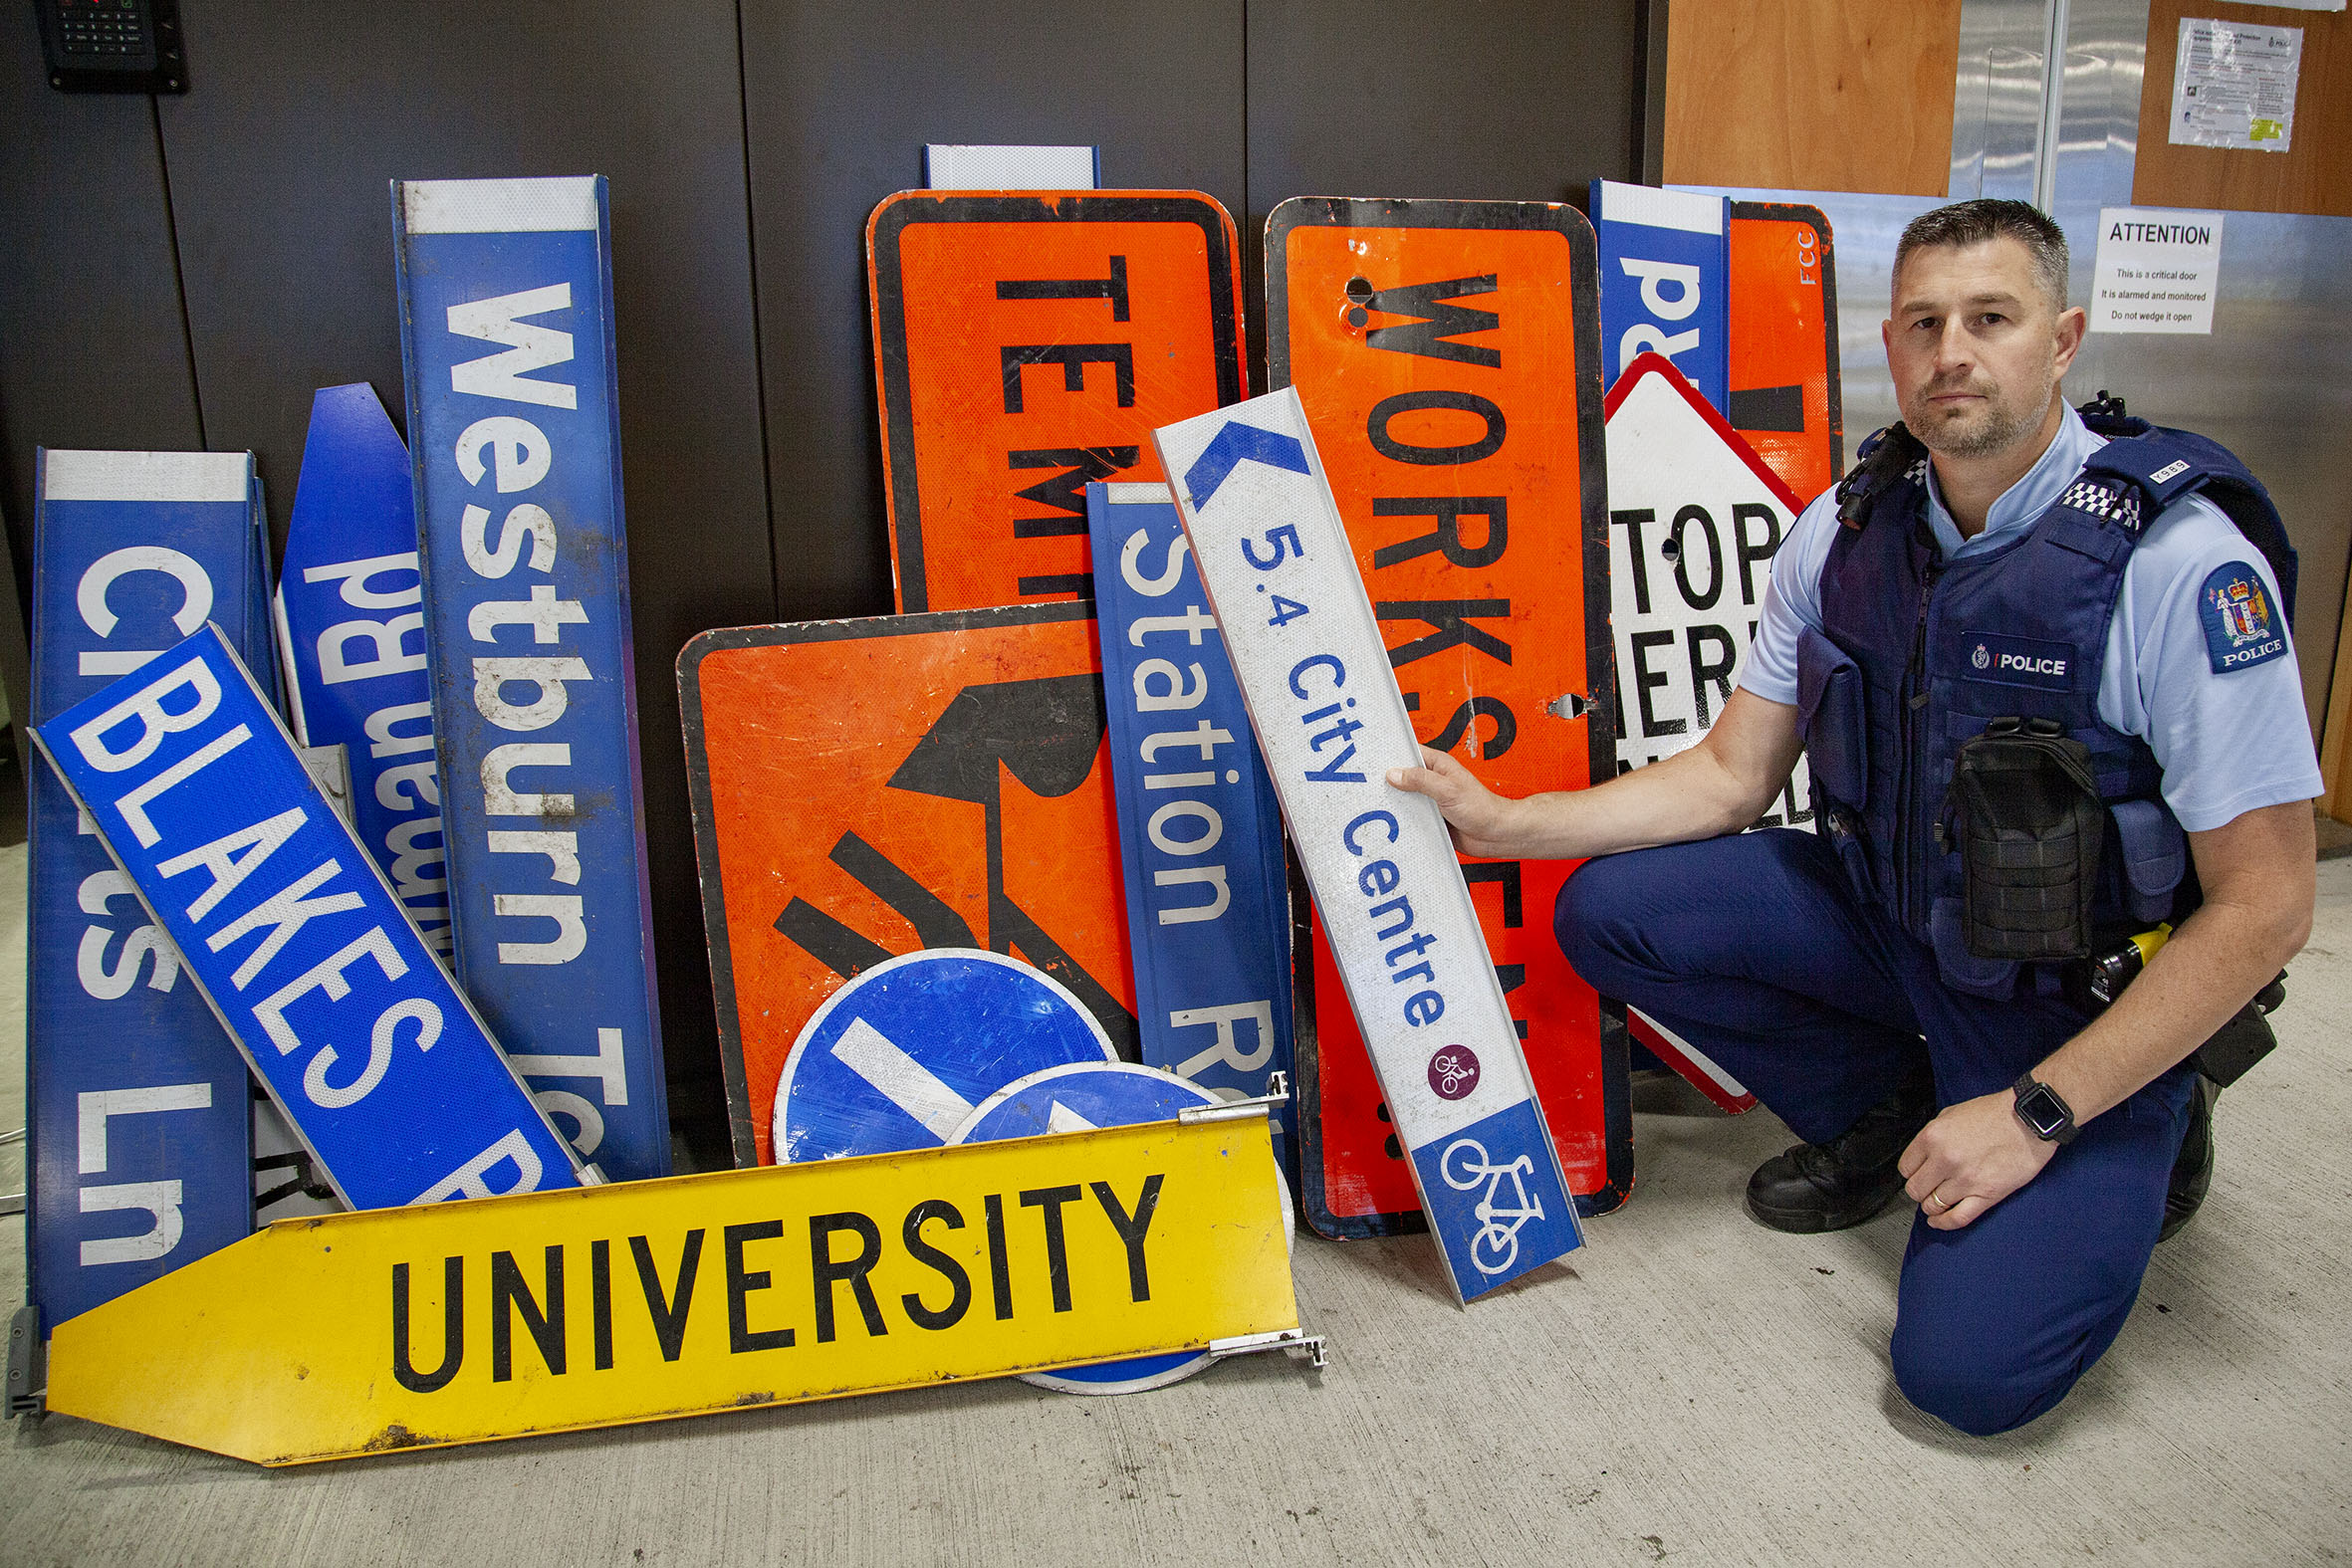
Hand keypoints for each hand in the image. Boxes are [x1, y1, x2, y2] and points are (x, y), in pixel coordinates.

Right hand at [1386, 747, 1522, 857]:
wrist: (1495, 835)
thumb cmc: (1482, 808)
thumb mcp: (1448, 789)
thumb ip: (1421, 780)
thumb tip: (1395, 774)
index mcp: (1438, 766)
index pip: (1409, 753)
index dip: (1392, 755)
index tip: (1373, 759)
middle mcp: (1433, 782)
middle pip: (1403, 778)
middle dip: (1388, 782)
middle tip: (1368, 785)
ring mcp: (1431, 801)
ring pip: (1405, 799)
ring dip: (1395, 804)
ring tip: (1376, 805)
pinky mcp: (1430, 819)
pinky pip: (1411, 818)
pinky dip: (1403, 821)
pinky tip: (1392, 824)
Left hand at [1896, 1089, 2057, 1229]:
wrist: (2030, 1119)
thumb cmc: (1995, 1113)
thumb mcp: (1952, 1113)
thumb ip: (1934, 1136)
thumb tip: (1924, 1154)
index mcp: (1933, 1137)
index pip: (1905, 1168)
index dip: (1911, 1173)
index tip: (1917, 1174)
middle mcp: (1945, 1159)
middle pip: (1915, 1189)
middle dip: (1919, 1190)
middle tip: (1927, 1188)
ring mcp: (1965, 1180)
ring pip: (1932, 1205)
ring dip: (1932, 1205)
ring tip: (1937, 1201)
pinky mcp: (1986, 1194)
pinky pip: (1957, 1218)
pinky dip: (1943, 1223)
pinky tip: (1938, 1221)